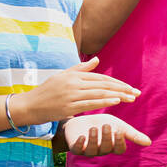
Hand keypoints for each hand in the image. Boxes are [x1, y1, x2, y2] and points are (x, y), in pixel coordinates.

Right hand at [9, 58, 139, 125]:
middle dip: (122, 89)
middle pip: (103, 85)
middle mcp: (73, 83)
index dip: (117, 83)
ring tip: (131, 98)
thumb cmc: (48, 91)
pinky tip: (117, 101)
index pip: (101, 78)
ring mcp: (71, 95)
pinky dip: (104, 101)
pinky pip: (90, 103)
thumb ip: (81, 68)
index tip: (130, 88)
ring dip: (118, 96)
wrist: (30, 105)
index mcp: (74, 75)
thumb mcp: (63, 76)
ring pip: (99, 93)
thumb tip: (97, 59)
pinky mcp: (68, 106)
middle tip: (137, 93)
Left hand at [62, 114, 150, 155]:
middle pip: (106, 148)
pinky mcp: (76, 148)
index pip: (119, 149)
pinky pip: (78, 150)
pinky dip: (80, 144)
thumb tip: (149, 143)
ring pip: (92, 150)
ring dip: (94, 139)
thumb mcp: (119, 126)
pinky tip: (82, 136)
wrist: (82, 121)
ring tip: (94, 128)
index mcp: (113, 146)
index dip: (119, 142)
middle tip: (106, 125)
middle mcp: (101, 150)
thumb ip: (133, 135)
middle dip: (107, 137)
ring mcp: (88, 150)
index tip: (119, 131)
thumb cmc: (103, 123)